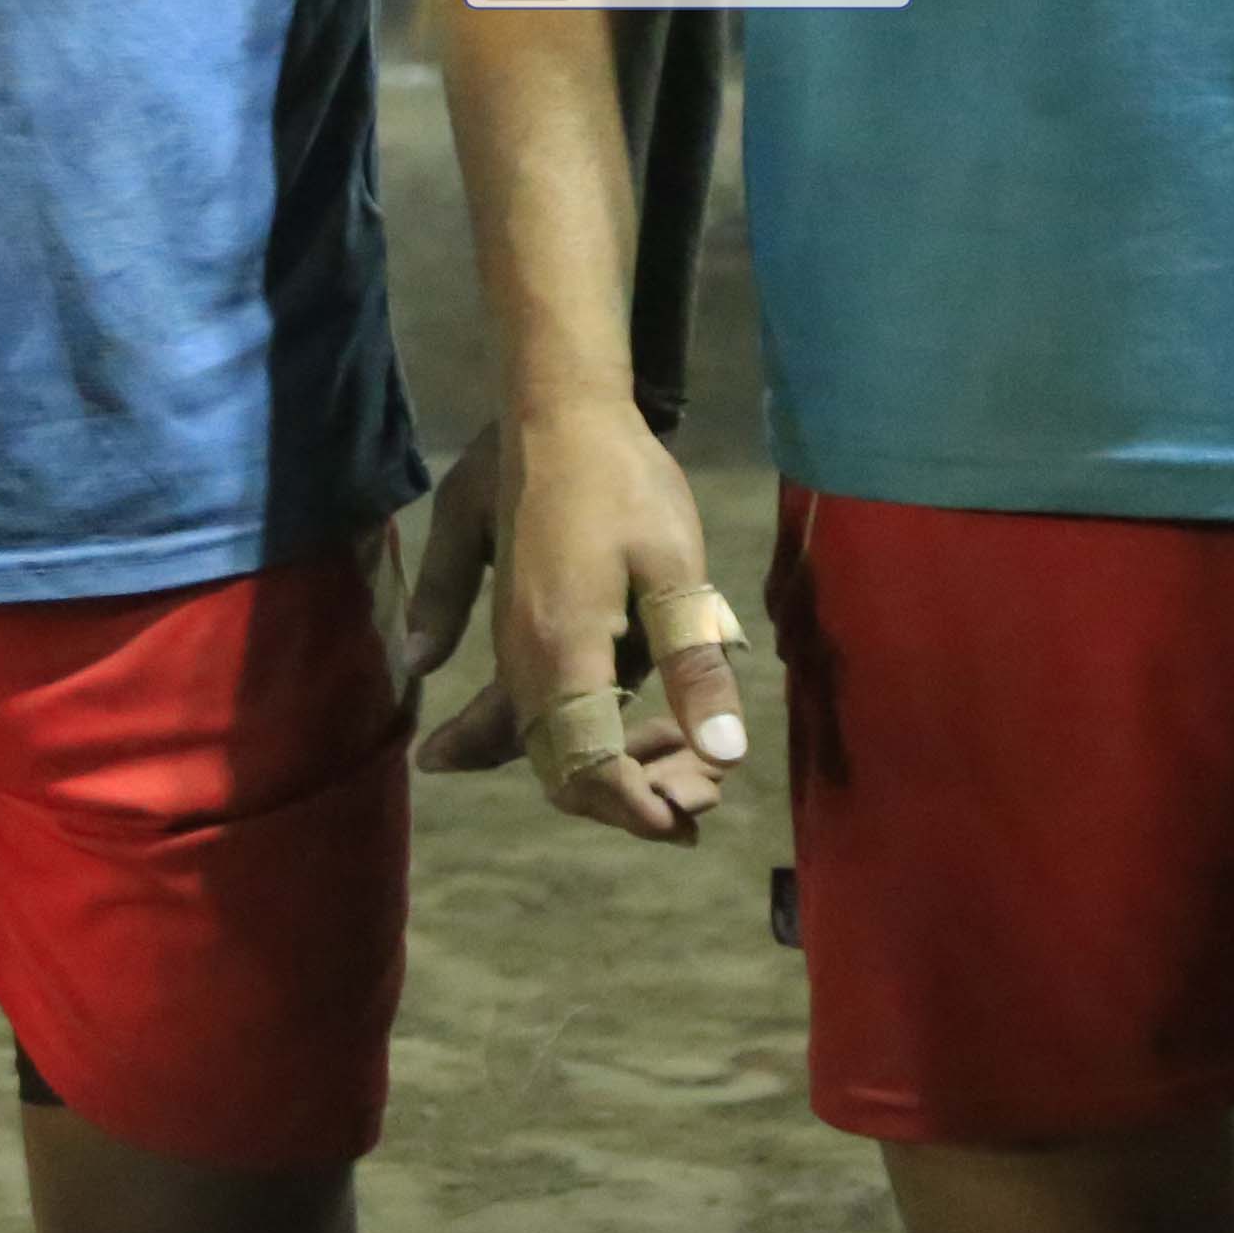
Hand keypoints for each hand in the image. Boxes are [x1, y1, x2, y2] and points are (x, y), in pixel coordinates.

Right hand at [416, 401, 744, 840]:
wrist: (555, 410)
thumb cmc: (622, 481)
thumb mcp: (676, 569)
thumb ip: (694, 666)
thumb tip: (724, 756)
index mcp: (562, 651)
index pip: (589, 766)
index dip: (637, 808)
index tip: (692, 821)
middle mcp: (522, 659)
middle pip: (561, 765)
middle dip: (629, 796)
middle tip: (701, 795)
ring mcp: (509, 643)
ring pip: (545, 740)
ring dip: (609, 763)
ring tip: (676, 758)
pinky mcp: (510, 624)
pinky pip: (524, 709)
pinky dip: (565, 738)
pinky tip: (599, 742)